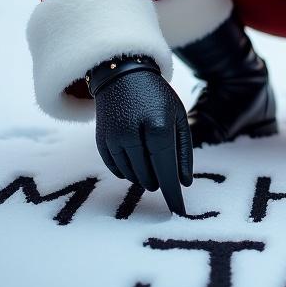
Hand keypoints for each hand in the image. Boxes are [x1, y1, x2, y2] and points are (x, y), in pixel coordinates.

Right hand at [90, 56, 193, 213]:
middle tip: (164, 165)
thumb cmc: (157, 97)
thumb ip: (183, 151)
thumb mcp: (178, 117)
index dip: (172, 193)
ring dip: (144, 175)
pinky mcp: (101, 141)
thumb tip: (184, 183)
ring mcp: (114, 139)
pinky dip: (128, 170)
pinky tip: (135, 155)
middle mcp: (133, 134)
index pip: (166, 169)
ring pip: (132, 177)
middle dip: (160, 179)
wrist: (122, 74)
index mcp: (158, 126)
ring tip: (150, 154)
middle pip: (148, 177)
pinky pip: (117, 170)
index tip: (179, 211)